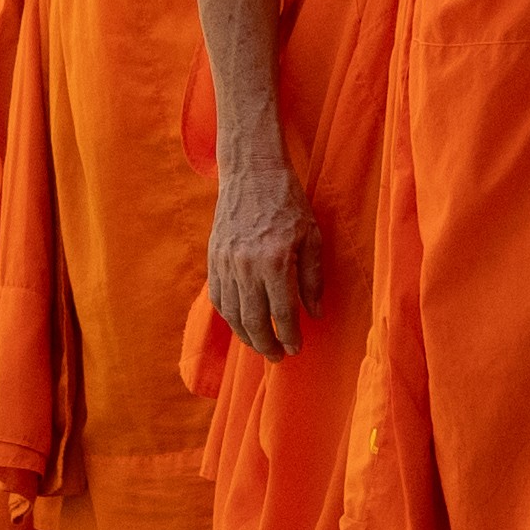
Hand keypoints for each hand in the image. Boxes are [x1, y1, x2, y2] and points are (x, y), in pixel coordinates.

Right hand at [205, 143, 323, 361]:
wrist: (251, 171)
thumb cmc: (288, 201)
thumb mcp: (311, 236)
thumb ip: (312, 278)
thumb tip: (315, 313)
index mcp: (275, 261)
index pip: (283, 313)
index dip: (290, 336)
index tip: (296, 350)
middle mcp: (247, 266)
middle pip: (254, 320)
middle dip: (267, 345)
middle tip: (278, 357)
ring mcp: (226, 263)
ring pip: (233, 314)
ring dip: (247, 337)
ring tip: (261, 346)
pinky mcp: (214, 258)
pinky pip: (219, 298)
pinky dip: (229, 317)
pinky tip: (241, 324)